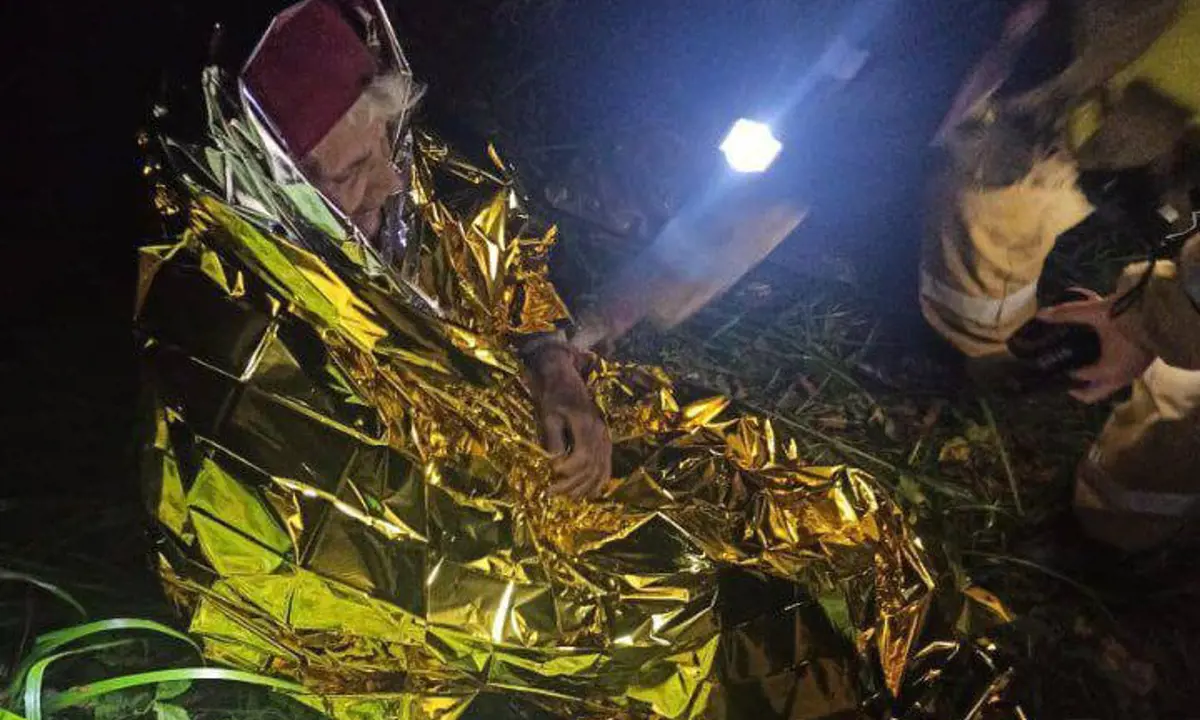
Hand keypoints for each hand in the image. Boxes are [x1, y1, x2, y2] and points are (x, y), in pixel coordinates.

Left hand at [523, 342, 611, 497]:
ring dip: (585, 487)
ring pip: (600, 469)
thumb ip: (553, 438)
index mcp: (586, 425)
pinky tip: (591, 492)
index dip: (568, 471)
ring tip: (568, 497)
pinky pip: (607, 464)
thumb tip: (555, 462)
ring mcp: (604, 436)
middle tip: (551, 492)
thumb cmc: (552, 394)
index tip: (551, 474)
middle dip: (572, 485)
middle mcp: (599, 433)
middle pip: (591, 468)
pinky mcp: (603, 438)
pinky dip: (600, 480)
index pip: (582, 458)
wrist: (563, 375)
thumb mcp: (548, 414)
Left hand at [1037, 288, 1154, 402]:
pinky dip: (1102, 375)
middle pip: (1091, 395)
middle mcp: (1120, 378)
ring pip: (1104, 388)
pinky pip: (1116, 379)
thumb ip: (1066, 314)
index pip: (1078, 379)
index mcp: (1108, 370)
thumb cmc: (1127, 314)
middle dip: (1074, 388)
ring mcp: (1132, 374)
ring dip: (1089, 382)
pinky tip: (1094, 359)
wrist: (1161, 309)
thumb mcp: (1094, 312)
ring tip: (1074, 367)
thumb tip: (1041, 314)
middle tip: (1059, 374)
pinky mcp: (1139, 367)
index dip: (1062, 372)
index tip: (1051, 365)